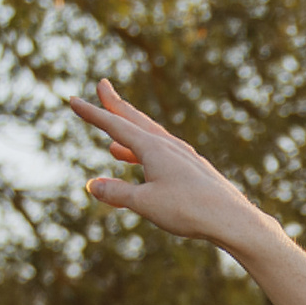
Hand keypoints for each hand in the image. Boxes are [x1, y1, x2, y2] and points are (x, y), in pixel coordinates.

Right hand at [67, 80, 262, 246]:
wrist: (232, 219)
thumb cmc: (189, 210)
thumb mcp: (145, 203)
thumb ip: (117, 192)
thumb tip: (92, 185)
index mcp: (153, 148)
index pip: (115, 125)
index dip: (92, 113)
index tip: (73, 100)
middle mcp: (169, 146)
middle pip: (136, 120)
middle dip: (116, 104)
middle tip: (102, 85)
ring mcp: (184, 156)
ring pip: (151, 136)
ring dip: (130, 132)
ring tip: (113, 140)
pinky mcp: (194, 169)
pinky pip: (163, 153)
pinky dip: (147, 152)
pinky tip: (144, 165)